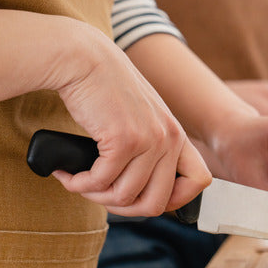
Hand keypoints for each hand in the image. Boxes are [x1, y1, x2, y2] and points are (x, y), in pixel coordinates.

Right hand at [52, 22, 211, 215]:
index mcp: (178, 135)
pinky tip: (67, 174)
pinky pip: (100, 182)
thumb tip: (139, 191)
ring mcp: (149, 140)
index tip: (143, 195)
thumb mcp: (142, 119)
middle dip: (124, 208)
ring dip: (94, 195)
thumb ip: (151, 147)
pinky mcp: (123, 140)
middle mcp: (170, 139)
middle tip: (100, 194)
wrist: (84, 59)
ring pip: (125, 197)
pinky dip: (79, 184)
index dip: (174, 199)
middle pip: (156, 203)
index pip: (199, 182)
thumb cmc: (106, 91)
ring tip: (78, 181)